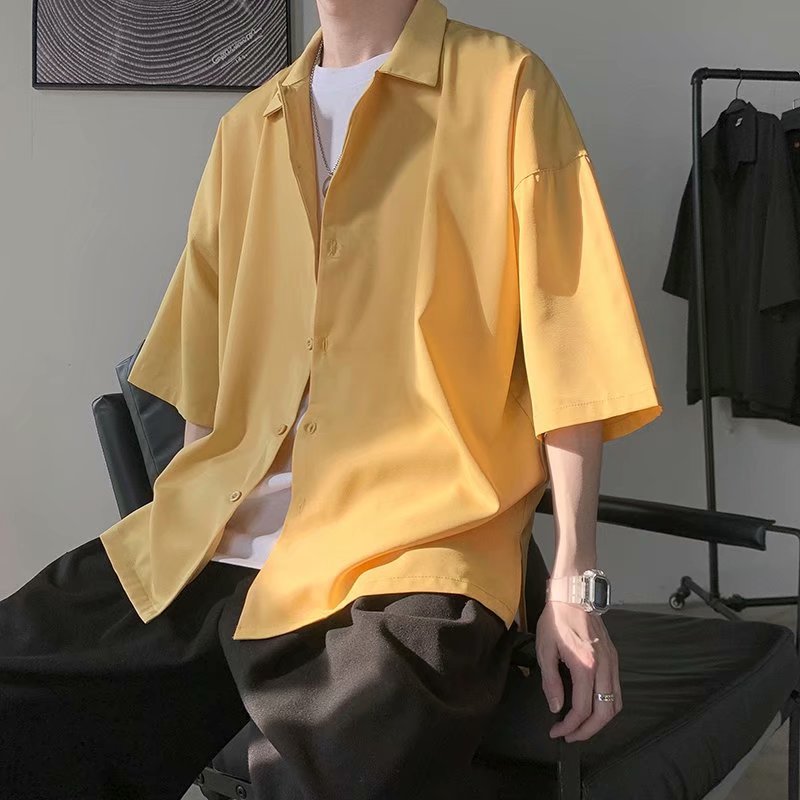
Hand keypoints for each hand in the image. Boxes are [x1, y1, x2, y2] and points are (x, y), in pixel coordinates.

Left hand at [535, 600, 621, 741]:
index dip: (569, 727)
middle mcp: (603, 667)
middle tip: (570, 736)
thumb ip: (551, 682)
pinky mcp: (614, 658)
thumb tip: (556, 707)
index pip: (581, 709)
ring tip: (581, 726)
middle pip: (604, 714)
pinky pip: (617, 690)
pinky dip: (607, 706)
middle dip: (587, 731)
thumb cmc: (556, 618)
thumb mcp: (545, 649)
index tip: (557, 732)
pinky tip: (592, 707)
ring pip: (615, 705)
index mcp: (585, 665)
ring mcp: (612, 662)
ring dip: (600, 722)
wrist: (574, 594)